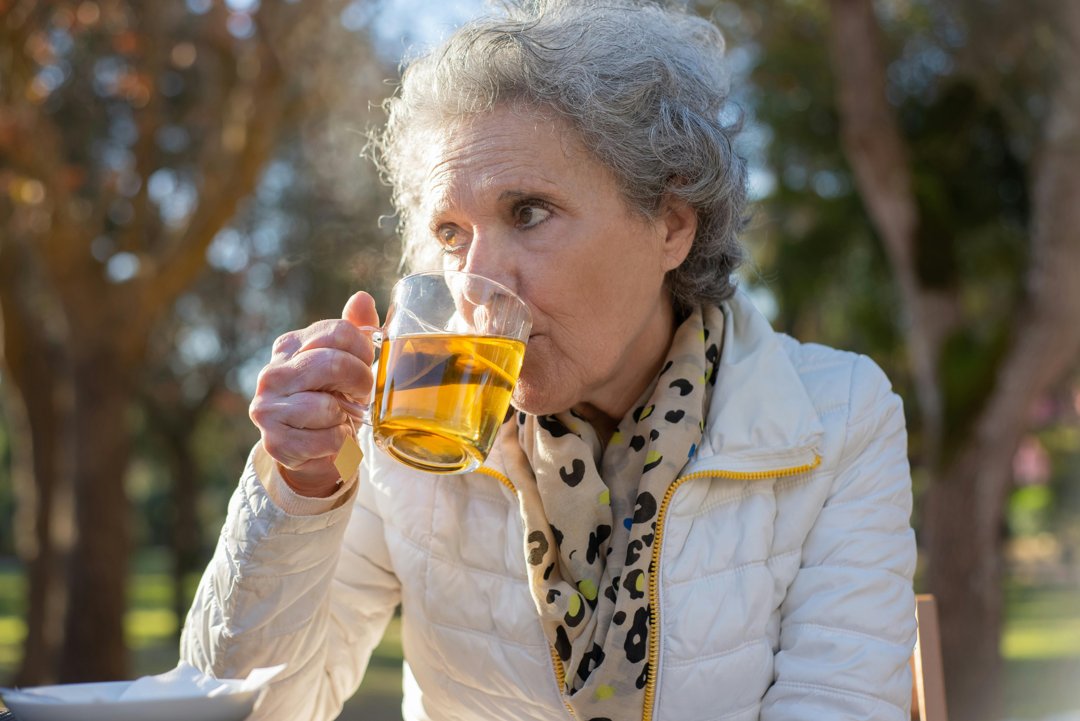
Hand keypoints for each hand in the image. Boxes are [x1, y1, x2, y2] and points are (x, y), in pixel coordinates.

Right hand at [249, 292, 378, 496]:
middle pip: (332, 363)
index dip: (363, 350)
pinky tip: (328, 440)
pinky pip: (325, 440)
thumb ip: (354, 331)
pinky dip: (337, 443)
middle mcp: (272, 373)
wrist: (312, 450)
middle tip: (359, 393)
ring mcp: (267, 408)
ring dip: (345, 418)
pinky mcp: (274, 442)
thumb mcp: (346, 362)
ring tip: (338, 419)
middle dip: (359, 381)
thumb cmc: (332, 398)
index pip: (338, 331)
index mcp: (289, 346)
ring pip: (327, 406)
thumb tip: (362, 298)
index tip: (366, 364)